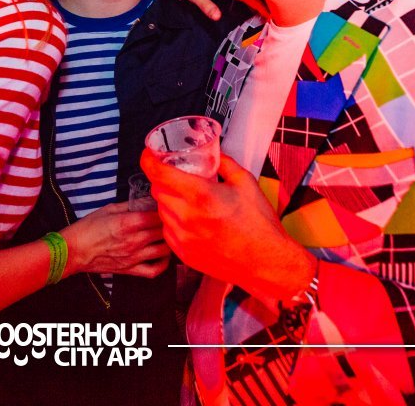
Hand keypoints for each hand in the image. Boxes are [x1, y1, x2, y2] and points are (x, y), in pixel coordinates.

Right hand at [60, 202, 169, 278]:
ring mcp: (134, 257)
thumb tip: (147, 200)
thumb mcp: (108, 209)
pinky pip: (155, 271)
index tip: (166, 206)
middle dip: (168, 224)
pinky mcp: (131, 270)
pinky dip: (164, 264)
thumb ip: (130, 204)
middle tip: (169, 219)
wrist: (74, 251)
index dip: (164, 210)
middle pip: (163, 232)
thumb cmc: (88, 228)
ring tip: (168, 235)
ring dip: (169, 241)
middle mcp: (134, 241)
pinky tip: (163, 255)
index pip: (156, 216)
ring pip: (164, 250)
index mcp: (127, 223)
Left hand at [142, 152, 314, 301]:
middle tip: (178, 177)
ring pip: (161, 210)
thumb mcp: (245, 182)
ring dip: (170, 201)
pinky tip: (193, 220)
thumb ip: (225, 163)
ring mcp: (182, 238)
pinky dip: (174, 221)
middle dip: (163, 179)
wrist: (265, 261)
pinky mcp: (183, 254)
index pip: (158, 173)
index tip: (150, 154)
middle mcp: (186, 217)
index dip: (148, 159)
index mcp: (200, 195)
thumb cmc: (259, 224)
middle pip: (157, 190)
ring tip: (190, 201)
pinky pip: (168, 230)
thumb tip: (214, 154)